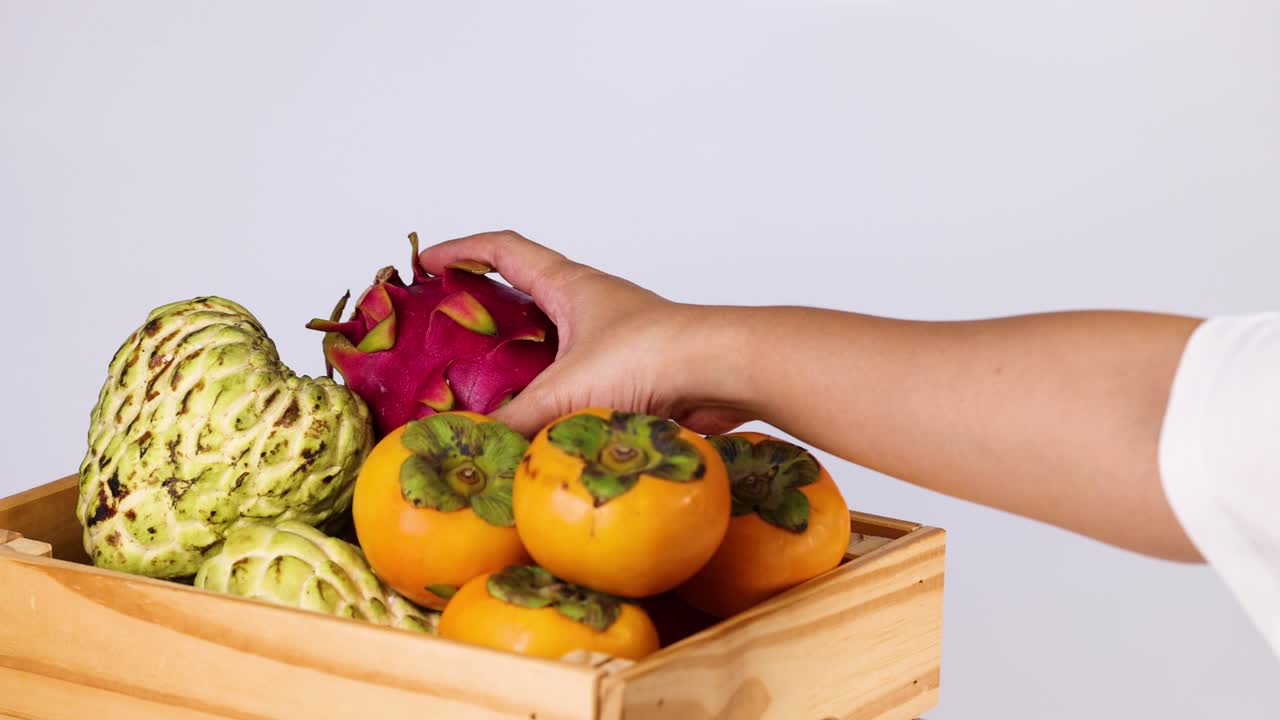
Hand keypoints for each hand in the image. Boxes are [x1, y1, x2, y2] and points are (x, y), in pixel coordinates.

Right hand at [419, 231, 753, 436]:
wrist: (723, 373)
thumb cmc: (652, 355)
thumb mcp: (567, 389)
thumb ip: (515, 421)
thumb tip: (474, 449)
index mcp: (568, 285)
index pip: (503, 250)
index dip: (461, 251)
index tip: (426, 264)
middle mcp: (590, 306)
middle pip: (524, 295)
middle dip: (483, 311)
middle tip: (445, 335)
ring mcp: (612, 340)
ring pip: (552, 345)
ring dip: (518, 363)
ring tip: (479, 394)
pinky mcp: (632, 377)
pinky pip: (577, 384)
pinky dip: (551, 400)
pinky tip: (533, 430)